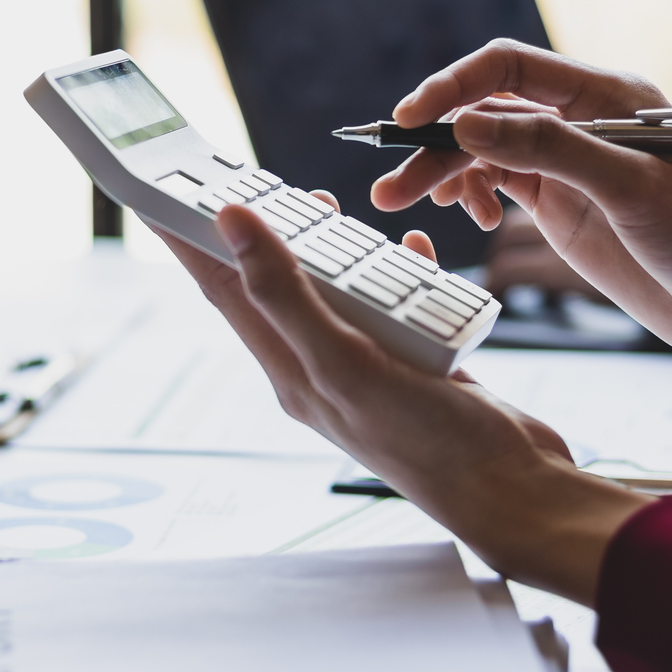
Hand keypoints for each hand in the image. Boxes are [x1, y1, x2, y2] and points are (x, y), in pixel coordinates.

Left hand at [153, 195, 650, 603]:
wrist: (512, 492)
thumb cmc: (428, 443)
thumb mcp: (346, 362)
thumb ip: (286, 293)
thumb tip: (231, 224)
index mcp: (291, 368)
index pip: (223, 289)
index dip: (188, 240)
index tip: (158, 193)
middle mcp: (323, 366)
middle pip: (276, 284)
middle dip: (260, 232)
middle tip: (250, 180)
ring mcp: (370, 366)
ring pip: (338, 290)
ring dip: (333, 247)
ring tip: (326, 204)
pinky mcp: (416, 364)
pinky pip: (398, 304)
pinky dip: (402, 272)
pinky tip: (414, 252)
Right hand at [372, 40, 671, 417]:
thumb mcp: (630, 190)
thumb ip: (549, 150)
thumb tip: (468, 123)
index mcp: (608, 95)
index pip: (511, 66)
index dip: (454, 86)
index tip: (411, 121)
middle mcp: (585, 120)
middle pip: (487, 109)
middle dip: (435, 141)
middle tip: (391, 181)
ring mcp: (572, 164)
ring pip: (486, 149)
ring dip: (443, 171)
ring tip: (404, 202)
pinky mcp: (566, 204)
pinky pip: (500, 181)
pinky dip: (473, 193)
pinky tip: (469, 218)